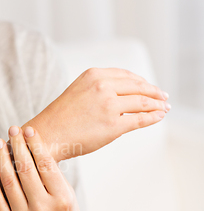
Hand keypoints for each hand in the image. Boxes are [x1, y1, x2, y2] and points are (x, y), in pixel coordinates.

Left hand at [0, 125, 86, 210]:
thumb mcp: (68, 197)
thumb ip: (52, 176)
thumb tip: (33, 146)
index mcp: (62, 199)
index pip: (45, 164)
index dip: (35, 144)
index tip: (28, 130)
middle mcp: (43, 209)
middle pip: (25, 169)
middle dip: (17, 145)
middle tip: (12, 129)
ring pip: (9, 181)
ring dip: (1, 158)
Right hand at [25, 68, 170, 161]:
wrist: (46, 135)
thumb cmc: (61, 118)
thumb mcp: (79, 92)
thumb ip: (101, 89)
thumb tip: (127, 97)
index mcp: (93, 75)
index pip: (126, 75)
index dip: (142, 82)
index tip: (150, 87)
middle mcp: (102, 86)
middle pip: (139, 86)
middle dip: (154, 92)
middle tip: (163, 97)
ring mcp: (108, 105)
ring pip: (143, 102)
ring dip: (157, 105)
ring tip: (163, 108)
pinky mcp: (113, 124)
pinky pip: (141, 119)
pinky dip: (153, 117)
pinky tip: (158, 117)